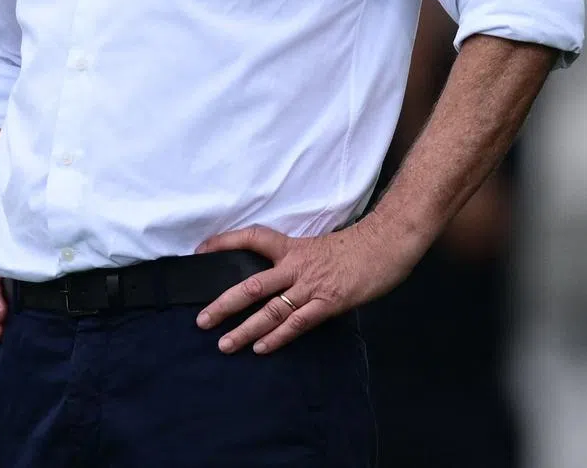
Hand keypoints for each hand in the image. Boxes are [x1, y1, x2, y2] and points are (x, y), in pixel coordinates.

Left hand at [194, 221, 418, 355]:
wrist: (385, 245)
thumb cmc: (354, 247)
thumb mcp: (317, 247)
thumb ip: (294, 262)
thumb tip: (275, 278)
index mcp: (292, 247)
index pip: (251, 238)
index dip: (225, 242)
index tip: (201, 251)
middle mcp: (295, 266)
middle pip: (251, 284)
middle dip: (224, 304)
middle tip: (202, 320)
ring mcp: (311, 286)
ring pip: (270, 309)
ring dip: (245, 329)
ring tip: (225, 344)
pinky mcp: (328, 303)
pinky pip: (298, 323)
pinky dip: (278, 337)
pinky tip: (261, 348)